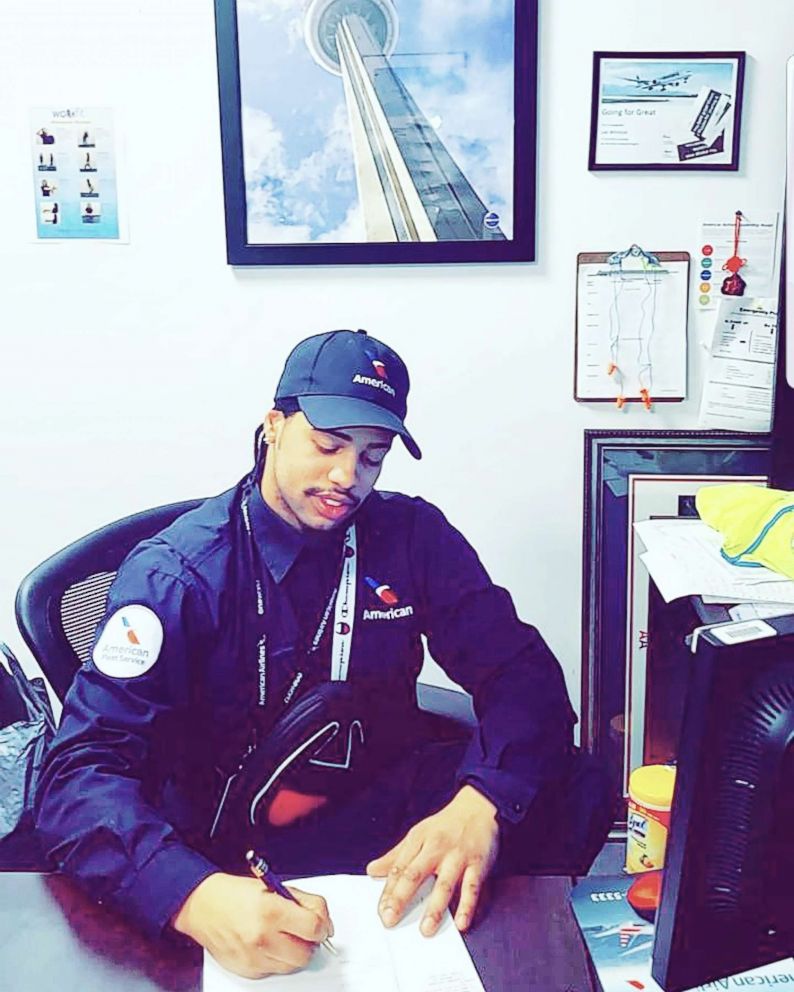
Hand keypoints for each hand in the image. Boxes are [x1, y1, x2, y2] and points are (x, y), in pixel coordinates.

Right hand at [170, 872, 333, 978]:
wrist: (203, 906)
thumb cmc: (237, 893)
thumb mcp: (275, 886)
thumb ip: (304, 902)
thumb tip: (324, 921)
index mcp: (271, 911)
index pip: (313, 928)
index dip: (323, 925)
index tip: (321, 923)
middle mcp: (262, 938)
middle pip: (306, 953)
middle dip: (309, 941)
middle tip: (302, 930)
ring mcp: (254, 958)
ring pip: (292, 966)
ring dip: (293, 952)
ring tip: (282, 934)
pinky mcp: (247, 971)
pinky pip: (274, 970)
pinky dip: (277, 959)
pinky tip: (267, 943)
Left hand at [366, 785, 498, 936]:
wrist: (478, 807)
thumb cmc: (446, 825)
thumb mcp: (418, 834)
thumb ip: (396, 856)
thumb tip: (372, 870)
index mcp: (418, 840)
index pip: (399, 868)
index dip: (388, 890)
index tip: (381, 910)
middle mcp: (436, 848)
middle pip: (415, 874)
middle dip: (401, 898)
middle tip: (390, 919)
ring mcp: (457, 856)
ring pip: (444, 884)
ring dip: (435, 908)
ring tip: (426, 928)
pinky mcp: (478, 864)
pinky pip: (472, 887)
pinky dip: (467, 906)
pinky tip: (461, 922)